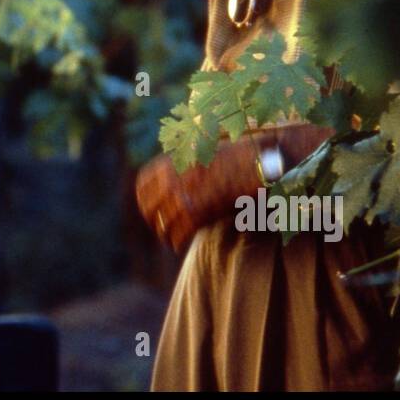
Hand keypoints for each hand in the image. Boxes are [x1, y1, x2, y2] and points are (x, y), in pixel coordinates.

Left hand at [136, 123, 335, 252]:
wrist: (256, 160)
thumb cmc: (238, 156)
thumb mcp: (206, 154)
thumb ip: (188, 167)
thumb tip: (176, 182)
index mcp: (173, 162)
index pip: (143, 184)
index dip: (144, 200)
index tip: (150, 208)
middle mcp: (173, 178)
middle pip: (148, 206)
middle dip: (152, 219)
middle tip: (159, 227)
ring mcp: (183, 195)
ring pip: (162, 222)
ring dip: (164, 234)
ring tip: (169, 239)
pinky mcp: (197, 211)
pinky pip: (178, 232)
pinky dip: (177, 241)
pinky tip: (179, 245)